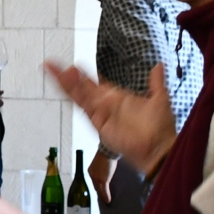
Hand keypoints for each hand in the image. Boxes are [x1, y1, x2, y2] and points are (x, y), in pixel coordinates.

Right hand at [46, 63, 175, 174]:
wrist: (159, 148)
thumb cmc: (160, 128)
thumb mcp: (159, 99)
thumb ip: (155, 82)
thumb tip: (158, 66)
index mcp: (118, 98)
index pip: (97, 83)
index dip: (86, 74)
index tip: (75, 65)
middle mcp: (106, 105)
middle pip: (82, 87)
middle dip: (68, 76)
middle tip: (54, 64)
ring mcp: (100, 113)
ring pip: (78, 94)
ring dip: (66, 82)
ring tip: (53, 69)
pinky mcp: (97, 122)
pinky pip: (82, 106)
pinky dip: (73, 95)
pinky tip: (64, 84)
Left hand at [88, 149, 115, 205]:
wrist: (108, 151)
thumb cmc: (107, 154)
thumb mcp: (103, 163)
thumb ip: (103, 169)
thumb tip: (107, 173)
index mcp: (91, 170)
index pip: (93, 181)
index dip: (97, 187)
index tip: (100, 192)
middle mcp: (92, 175)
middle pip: (95, 187)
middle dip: (99, 193)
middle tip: (103, 199)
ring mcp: (97, 178)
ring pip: (99, 190)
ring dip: (103, 197)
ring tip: (106, 202)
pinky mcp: (103, 180)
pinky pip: (104, 190)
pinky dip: (106, 196)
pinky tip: (108, 201)